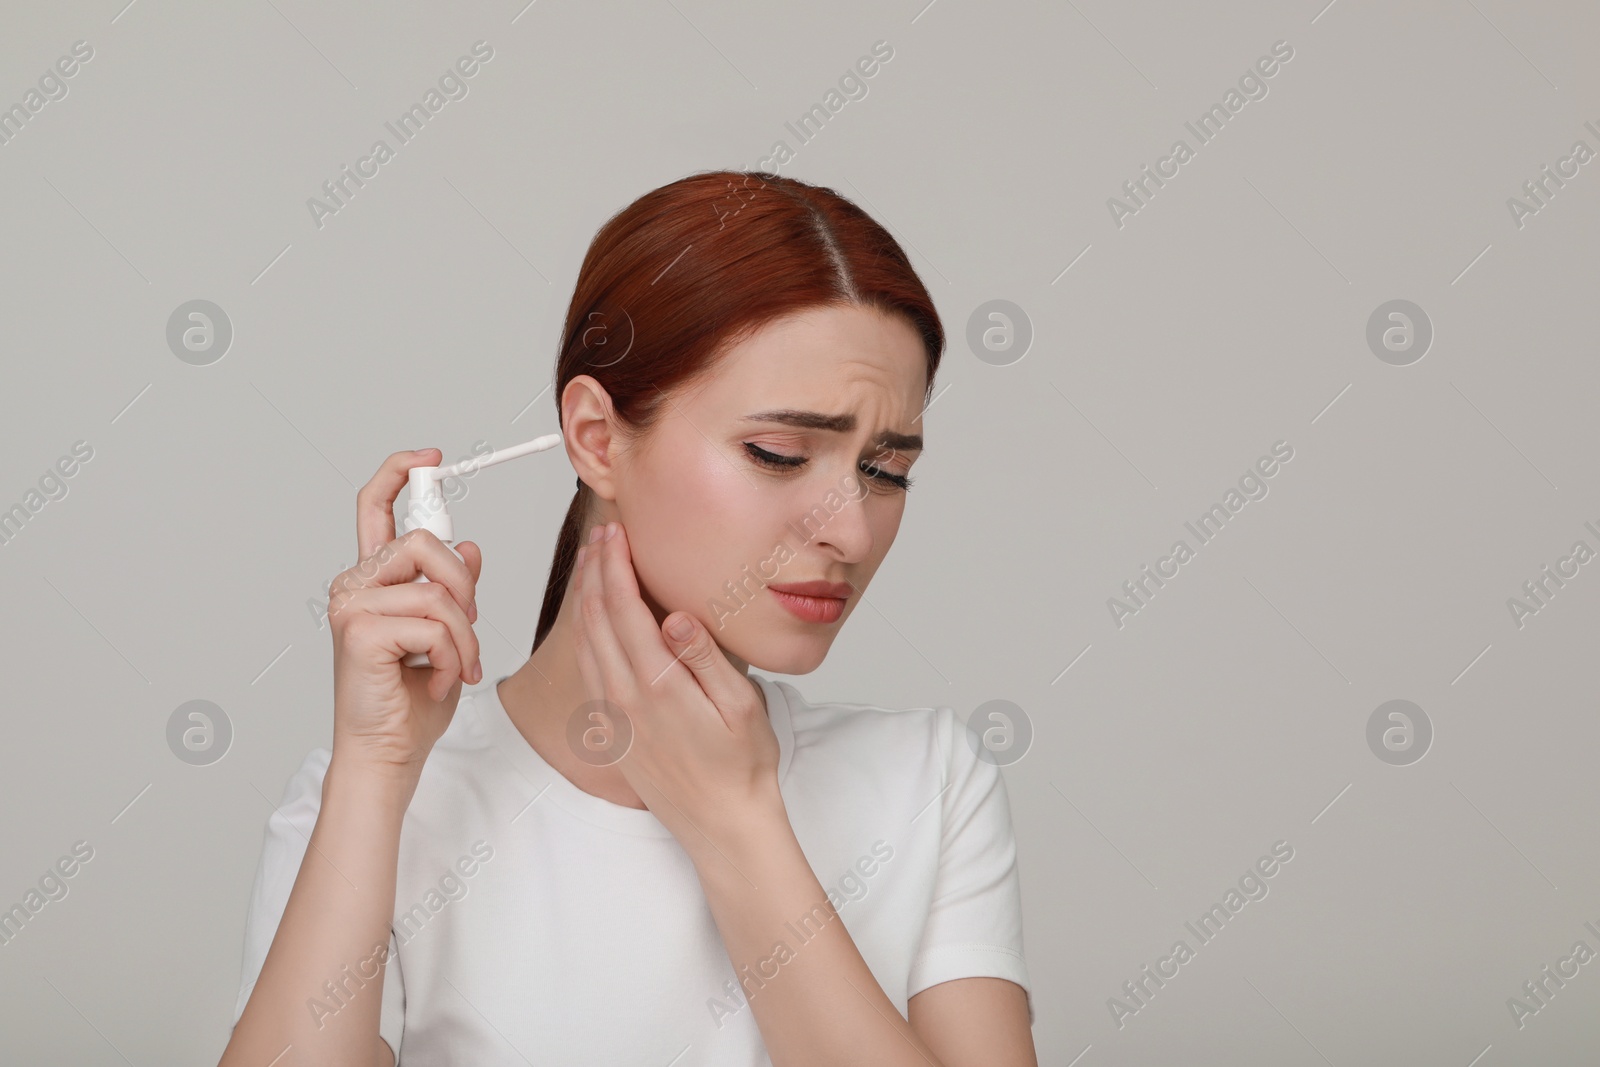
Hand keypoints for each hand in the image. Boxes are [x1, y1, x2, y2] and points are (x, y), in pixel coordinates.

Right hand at [326, 448, 483, 781]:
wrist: (390, 754)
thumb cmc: (412, 702)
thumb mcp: (448, 635)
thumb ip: (453, 591)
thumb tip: (471, 547)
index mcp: (372, 580)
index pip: (376, 508)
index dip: (400, 472)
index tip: (432, 457)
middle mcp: (354, 585)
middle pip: (424, 540)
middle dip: (464, 585)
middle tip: (470, 627)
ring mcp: (352, 606)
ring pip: (438, 590)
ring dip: (465, 636)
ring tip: (458, 667)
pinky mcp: (360, 631)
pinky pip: (434, 623)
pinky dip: (453, 656)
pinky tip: (438, 680)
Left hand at [571, 521, 783, 856]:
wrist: (721, 825)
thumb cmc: (742, 766)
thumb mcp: (740, 707)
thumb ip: (704, 658)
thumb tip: (675, 616)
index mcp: (657, 685)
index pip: (623, 608)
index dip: (616, 565)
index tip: (617, 532)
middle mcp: (625, 697)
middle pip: (596, 617)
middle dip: (596, 569)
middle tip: (603, 535)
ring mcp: (613, 714)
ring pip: (585, 641)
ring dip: (586, 596)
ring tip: (594, 563)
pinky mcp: (612, 727)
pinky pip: (588, 666)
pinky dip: (586, 630)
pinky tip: (594, 617)